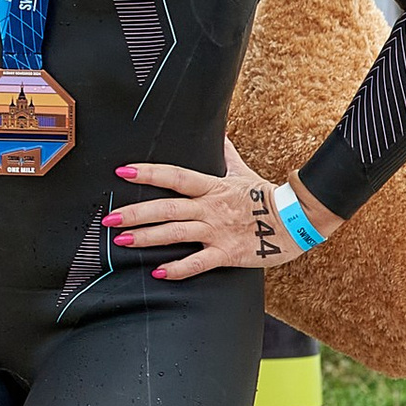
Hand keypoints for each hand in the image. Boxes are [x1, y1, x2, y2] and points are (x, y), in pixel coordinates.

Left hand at [104, 139, 338, 281]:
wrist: (297, 220)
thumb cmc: (267, 196)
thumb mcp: (243, 172)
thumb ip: (226, 154)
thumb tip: (219, 133)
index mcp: (212, 187)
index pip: (175, 176)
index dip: (148, 173)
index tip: (122, 171)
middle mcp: (210, 208)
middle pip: (167, 208)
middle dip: (135, 213)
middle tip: (109, 219)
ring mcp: (217, 231)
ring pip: (176, 233)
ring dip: (147, 238)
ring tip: (122, 241)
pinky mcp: (227, 253)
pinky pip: (198, 262)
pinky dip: (178, 269)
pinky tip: (158, 273)